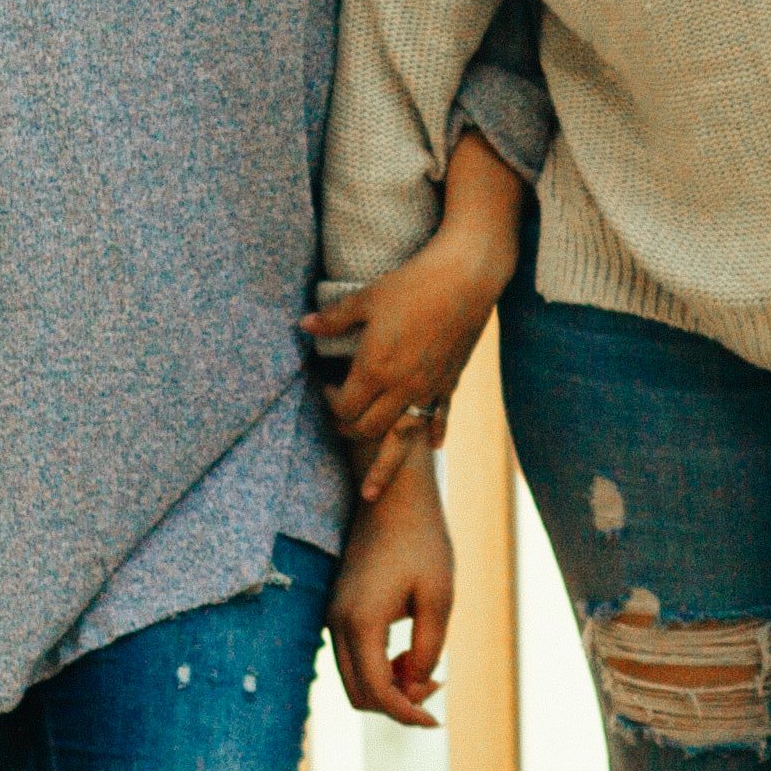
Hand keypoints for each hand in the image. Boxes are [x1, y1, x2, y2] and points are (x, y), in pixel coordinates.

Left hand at [302, 194, 517, 505]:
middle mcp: (401, 388)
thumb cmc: (413, 283)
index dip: (329, 403)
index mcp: (375, 369)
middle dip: (348, 430)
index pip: (344, 406)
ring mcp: (428, 389)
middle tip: (337, 426)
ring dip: (384, 467)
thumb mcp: (366, 297)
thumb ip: (334, 318)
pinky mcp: (451, 382)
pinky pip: (439, 418)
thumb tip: (303, 325)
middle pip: (367, 428)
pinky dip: (433, 434)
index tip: (324, 389)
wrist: (467, 277)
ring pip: (401, 440)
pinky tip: (433, 447)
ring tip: (372, 493)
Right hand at [328, 457, 455, 727]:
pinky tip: (408, 653)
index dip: (407, 714)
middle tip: (436, 684)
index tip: (435, 721)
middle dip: (397, 703)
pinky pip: (352, 657)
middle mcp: (338, 623)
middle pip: (360, 694)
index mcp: (362, 622)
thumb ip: (428, 649)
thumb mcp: (439, 598)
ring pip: (354, 678)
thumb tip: (415, 685)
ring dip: (388, 686)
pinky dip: (379, 668)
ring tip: (427, 667)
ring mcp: (334, 615)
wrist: (393, 498)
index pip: (378, 692)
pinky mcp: (339, 609)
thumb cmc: (422, 542)